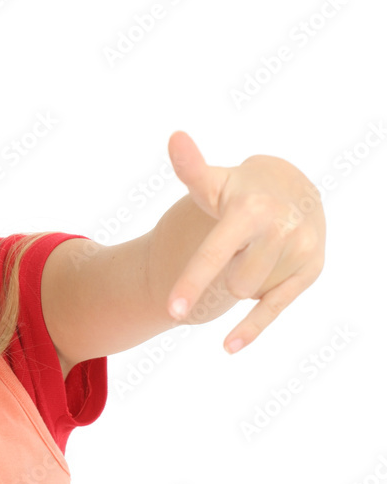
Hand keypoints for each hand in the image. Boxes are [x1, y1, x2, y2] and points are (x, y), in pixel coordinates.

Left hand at [165, 131, 325, 353]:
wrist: (292, 189)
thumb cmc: (239, 188)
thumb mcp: (213, 181)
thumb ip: (191, 166)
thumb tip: (174, 137)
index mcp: (250, 211)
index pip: (214, 254)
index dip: (192, 282)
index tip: (171, 310)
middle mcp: (281, 230)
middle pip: (232, 283)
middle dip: (223, 272)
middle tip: (235, 242)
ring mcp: (301, 251)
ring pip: (248, 292)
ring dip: (239, 280)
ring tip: (250, 249)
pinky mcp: (312, 270)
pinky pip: (276, 308)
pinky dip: (252, 328)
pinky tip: (229, 346)